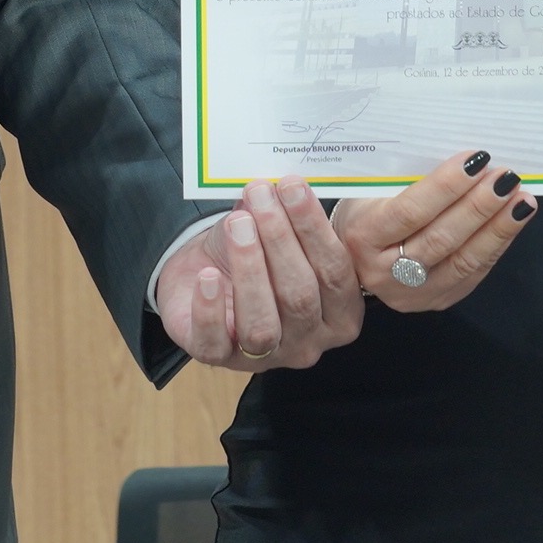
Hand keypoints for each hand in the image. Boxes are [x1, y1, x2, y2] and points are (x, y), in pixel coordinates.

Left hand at [156, 176, 365, 370]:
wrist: (202, 273)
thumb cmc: (255, 253)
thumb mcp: (277, 230)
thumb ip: (288, 214)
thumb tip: (284, 184)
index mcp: (339, 313)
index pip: (335, 274)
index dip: (314, 229)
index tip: (293, 187)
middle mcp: (308, 342)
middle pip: (300, 296)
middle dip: (280, 240)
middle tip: (261, 196)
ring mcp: (265, 357)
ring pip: (263, 324)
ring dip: (250, 269)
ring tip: (238, 224)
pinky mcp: (218, 357)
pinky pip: (215, 342)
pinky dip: (210, 308)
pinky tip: (207, 276)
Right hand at [330, 150, 538, 312]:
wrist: (351, 258)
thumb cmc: (366, 211)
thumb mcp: (370, 192)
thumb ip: (408, 181)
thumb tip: (465, 160)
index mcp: (363, 237)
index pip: (409, 211)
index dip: (446, 187)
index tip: (476, 161)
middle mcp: (383, 272)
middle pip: (440, 239)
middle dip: (479, 207)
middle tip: (506, 179)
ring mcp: (411, 293)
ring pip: (463, 261)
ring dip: (498, 228)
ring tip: (523, 200)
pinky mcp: (436, 301)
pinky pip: (473, 273)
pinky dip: (497, 244)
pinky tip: (514, 221)